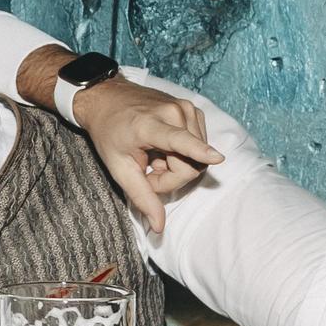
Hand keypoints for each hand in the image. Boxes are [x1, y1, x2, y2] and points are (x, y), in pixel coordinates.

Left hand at [72, 78, 222, 233]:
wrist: (107, 98)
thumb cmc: (109, 132)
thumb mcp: (118, 168)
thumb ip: (141, 196)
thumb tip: (159, 227)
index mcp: (149, 125)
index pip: (179, 141)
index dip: (199, 151)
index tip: (218, 158)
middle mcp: (173, 113)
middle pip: (190, 166)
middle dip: (170, 178)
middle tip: (147, 171)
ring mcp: (186, 109)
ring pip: (197, 159)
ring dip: (176, 166)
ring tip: (153, 156)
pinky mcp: (194, 110)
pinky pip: (198, 146)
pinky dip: (182, 154)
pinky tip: (162, 148)